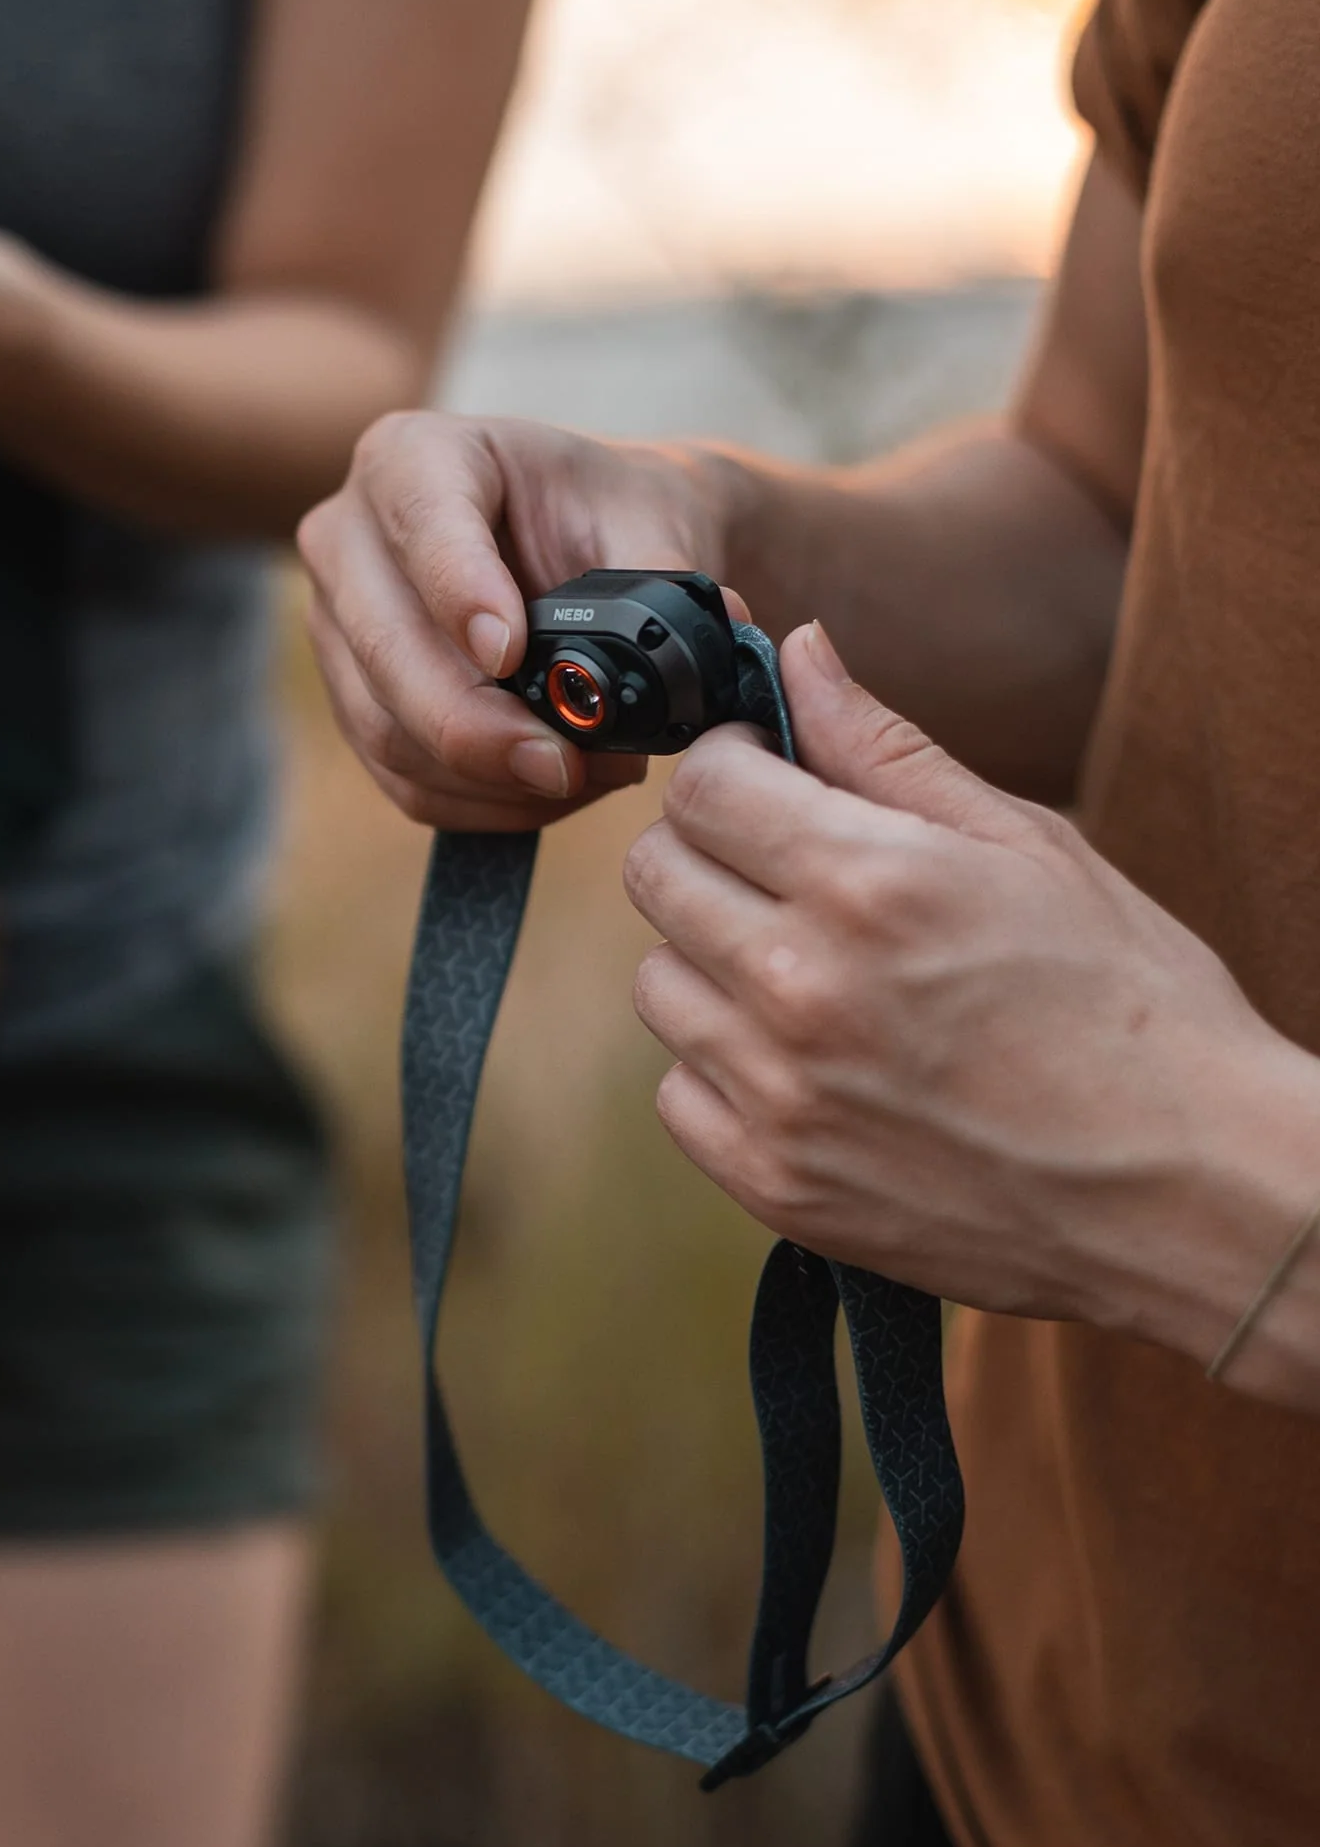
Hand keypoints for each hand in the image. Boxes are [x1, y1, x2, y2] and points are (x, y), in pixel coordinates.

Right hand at [296, 411, 737, 828]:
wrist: (586, 547)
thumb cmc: (609, 516)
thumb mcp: (648, 520)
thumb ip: (657, 582)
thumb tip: (671, 668)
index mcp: (414, 457)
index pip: (421, 523)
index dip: (459, 593)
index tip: (511, 655)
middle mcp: (349, 537)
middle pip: (384, 647)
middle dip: (476, 725)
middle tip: (564, 764)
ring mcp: (338, 626)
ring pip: (385, 728)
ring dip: (487, 777)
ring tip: (585, 775)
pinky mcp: (353, 701)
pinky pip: (398, 776)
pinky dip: (476, 803)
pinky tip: (544, 793)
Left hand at [625, 621, 1319, 1373]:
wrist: (1190, 1192)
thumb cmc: (1129, 1005)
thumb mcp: (1029, 845)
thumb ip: (888, 747)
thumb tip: (797, 655)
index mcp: (868, 881)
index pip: (701, 786)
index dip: (728, 767)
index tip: (764, 779)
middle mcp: (802, 984)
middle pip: (657, 876)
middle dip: (708, 852)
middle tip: (781, 870)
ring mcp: (779, 1092)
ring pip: (657, 984)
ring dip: (711, 962)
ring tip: (807, 973)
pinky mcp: (773, 1180)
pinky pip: (677, 1093)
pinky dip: (721, 1069)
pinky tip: (804, 1062)